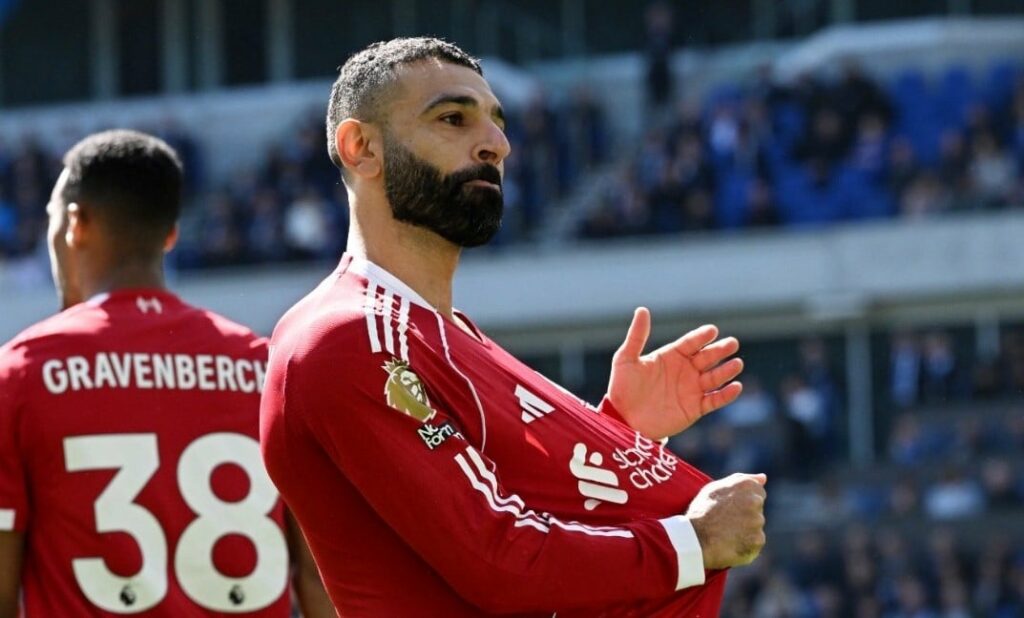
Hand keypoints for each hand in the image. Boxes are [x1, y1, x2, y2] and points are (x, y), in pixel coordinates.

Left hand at [607, 307, 742, 438]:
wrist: (624, 420)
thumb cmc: (622, 388)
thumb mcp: (626, 359)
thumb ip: (637, 336)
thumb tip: (642, 309)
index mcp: (671, 356)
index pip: (690, 343)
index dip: (701, 337)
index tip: (712, 330)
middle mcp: (685, 370)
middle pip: (707, 357)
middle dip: (720, 350)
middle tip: (732, 343)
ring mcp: (691, 389)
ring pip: (714, 377)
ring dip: (726, 371)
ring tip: (737, 364)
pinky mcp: (695, 408)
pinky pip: (714, 400)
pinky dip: (726, 395)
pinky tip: (735, 387)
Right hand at [686, 473, 766, 569]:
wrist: (695, 538)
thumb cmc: (702, 511)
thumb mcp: (715, 488)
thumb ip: (741, 479)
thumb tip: (763, 478)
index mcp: (746, 485)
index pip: (758, 491)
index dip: (743, 500)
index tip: (732, 507)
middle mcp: (755, 501)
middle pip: (758, 509)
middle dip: (747, 514)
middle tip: (727, 522)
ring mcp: (758, 521)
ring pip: (756, 526)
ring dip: (746, 530)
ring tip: (726, 534)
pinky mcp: (758, 540)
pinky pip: (755, 543)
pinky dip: (746, 545)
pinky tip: (731, 544)